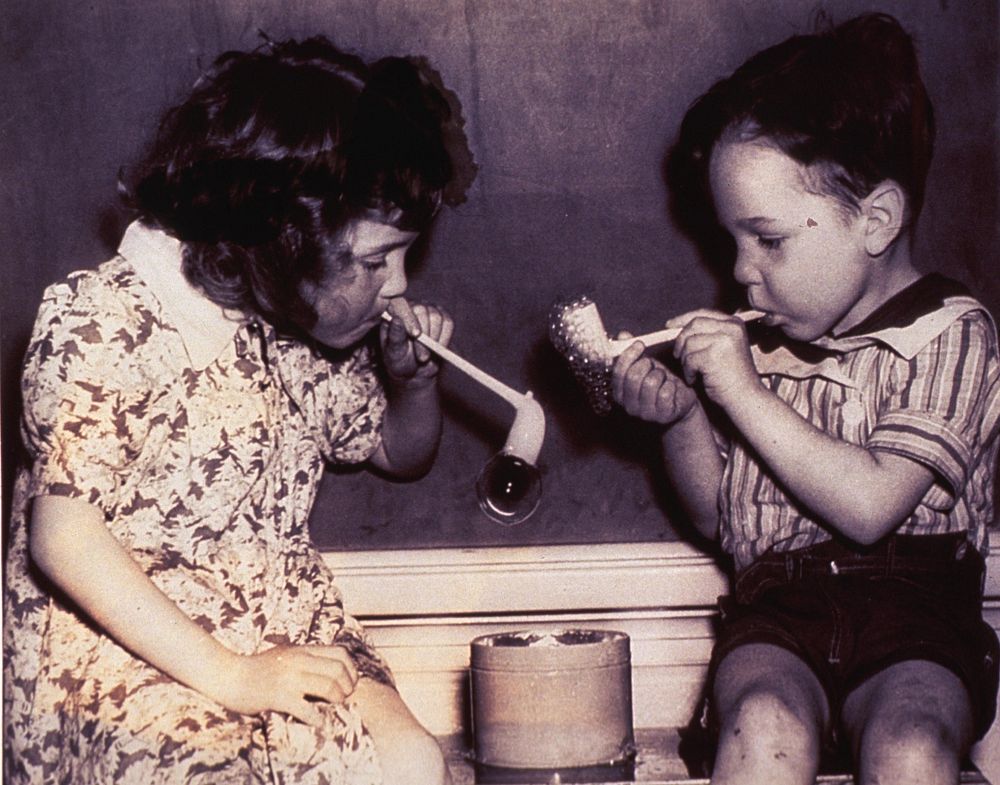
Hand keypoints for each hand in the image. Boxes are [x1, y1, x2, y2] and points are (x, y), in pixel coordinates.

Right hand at [212, 644, 358, 725]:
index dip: (351, 670)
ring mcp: (289, 678)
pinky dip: (317, 719)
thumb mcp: (285, 654)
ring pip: (328, 687)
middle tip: (344, 698)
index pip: (340, 653)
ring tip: (333, 708)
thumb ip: (306, 657)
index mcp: (302, 650)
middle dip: (347, 687)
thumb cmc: (258, 668)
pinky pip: (307, 709)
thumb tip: (330, 666)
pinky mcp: (279, 696)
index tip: (350, 683)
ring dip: (336, 701)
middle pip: (338, 670)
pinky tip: (318, 723)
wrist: (229, 675)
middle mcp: (299, 661)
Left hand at [380, 298, 453, 385]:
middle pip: (421, 310)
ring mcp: (428, 309)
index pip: (400, 304)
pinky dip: (444, 339)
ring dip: (434, 339)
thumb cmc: (400, 360)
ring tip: (427, 354)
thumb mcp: (394, 353)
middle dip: (424, 335)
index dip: (408, 317)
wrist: (416, 370)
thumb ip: (395, 337)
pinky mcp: (442, 316)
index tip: (415, 335)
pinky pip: (448, 323)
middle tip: (422, 357)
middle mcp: (410, 306)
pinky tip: (437, 347)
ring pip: (436, 317)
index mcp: (393, 312)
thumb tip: (396, 320)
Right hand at [611, 331, 698, 424]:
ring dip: (660, 374)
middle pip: (633, 377)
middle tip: (654, 365)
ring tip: (663, 377)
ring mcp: (645, 413)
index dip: (629, 355)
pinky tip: (672, 387)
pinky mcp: (662, 415)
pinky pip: (665, 392)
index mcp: (620, 393)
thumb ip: (632, 351)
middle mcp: (629, 406)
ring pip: (650, 383)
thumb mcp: (645, 365)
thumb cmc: (660, 383)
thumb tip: (622, 335)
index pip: (618, 372)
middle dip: (646, 365)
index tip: (639, 344)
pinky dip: (671, 385)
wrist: (680, 401)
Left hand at [669, 309, 760, 409]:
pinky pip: (689, 359)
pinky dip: (688, 372)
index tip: (669, 326)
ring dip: (685, 360)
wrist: (746, 397)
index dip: (682, 319)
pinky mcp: (714, 355)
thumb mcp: (724, 348)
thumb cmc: (732, 377)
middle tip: (678, 356)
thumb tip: (676, 327)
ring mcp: (723, 340)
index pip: (702, 313)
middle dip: (681, 340)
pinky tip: (696, 379)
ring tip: (694, 372)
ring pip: (689, 343)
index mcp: (734, 324)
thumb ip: (708, 334)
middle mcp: (731, 328)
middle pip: (693, 325)